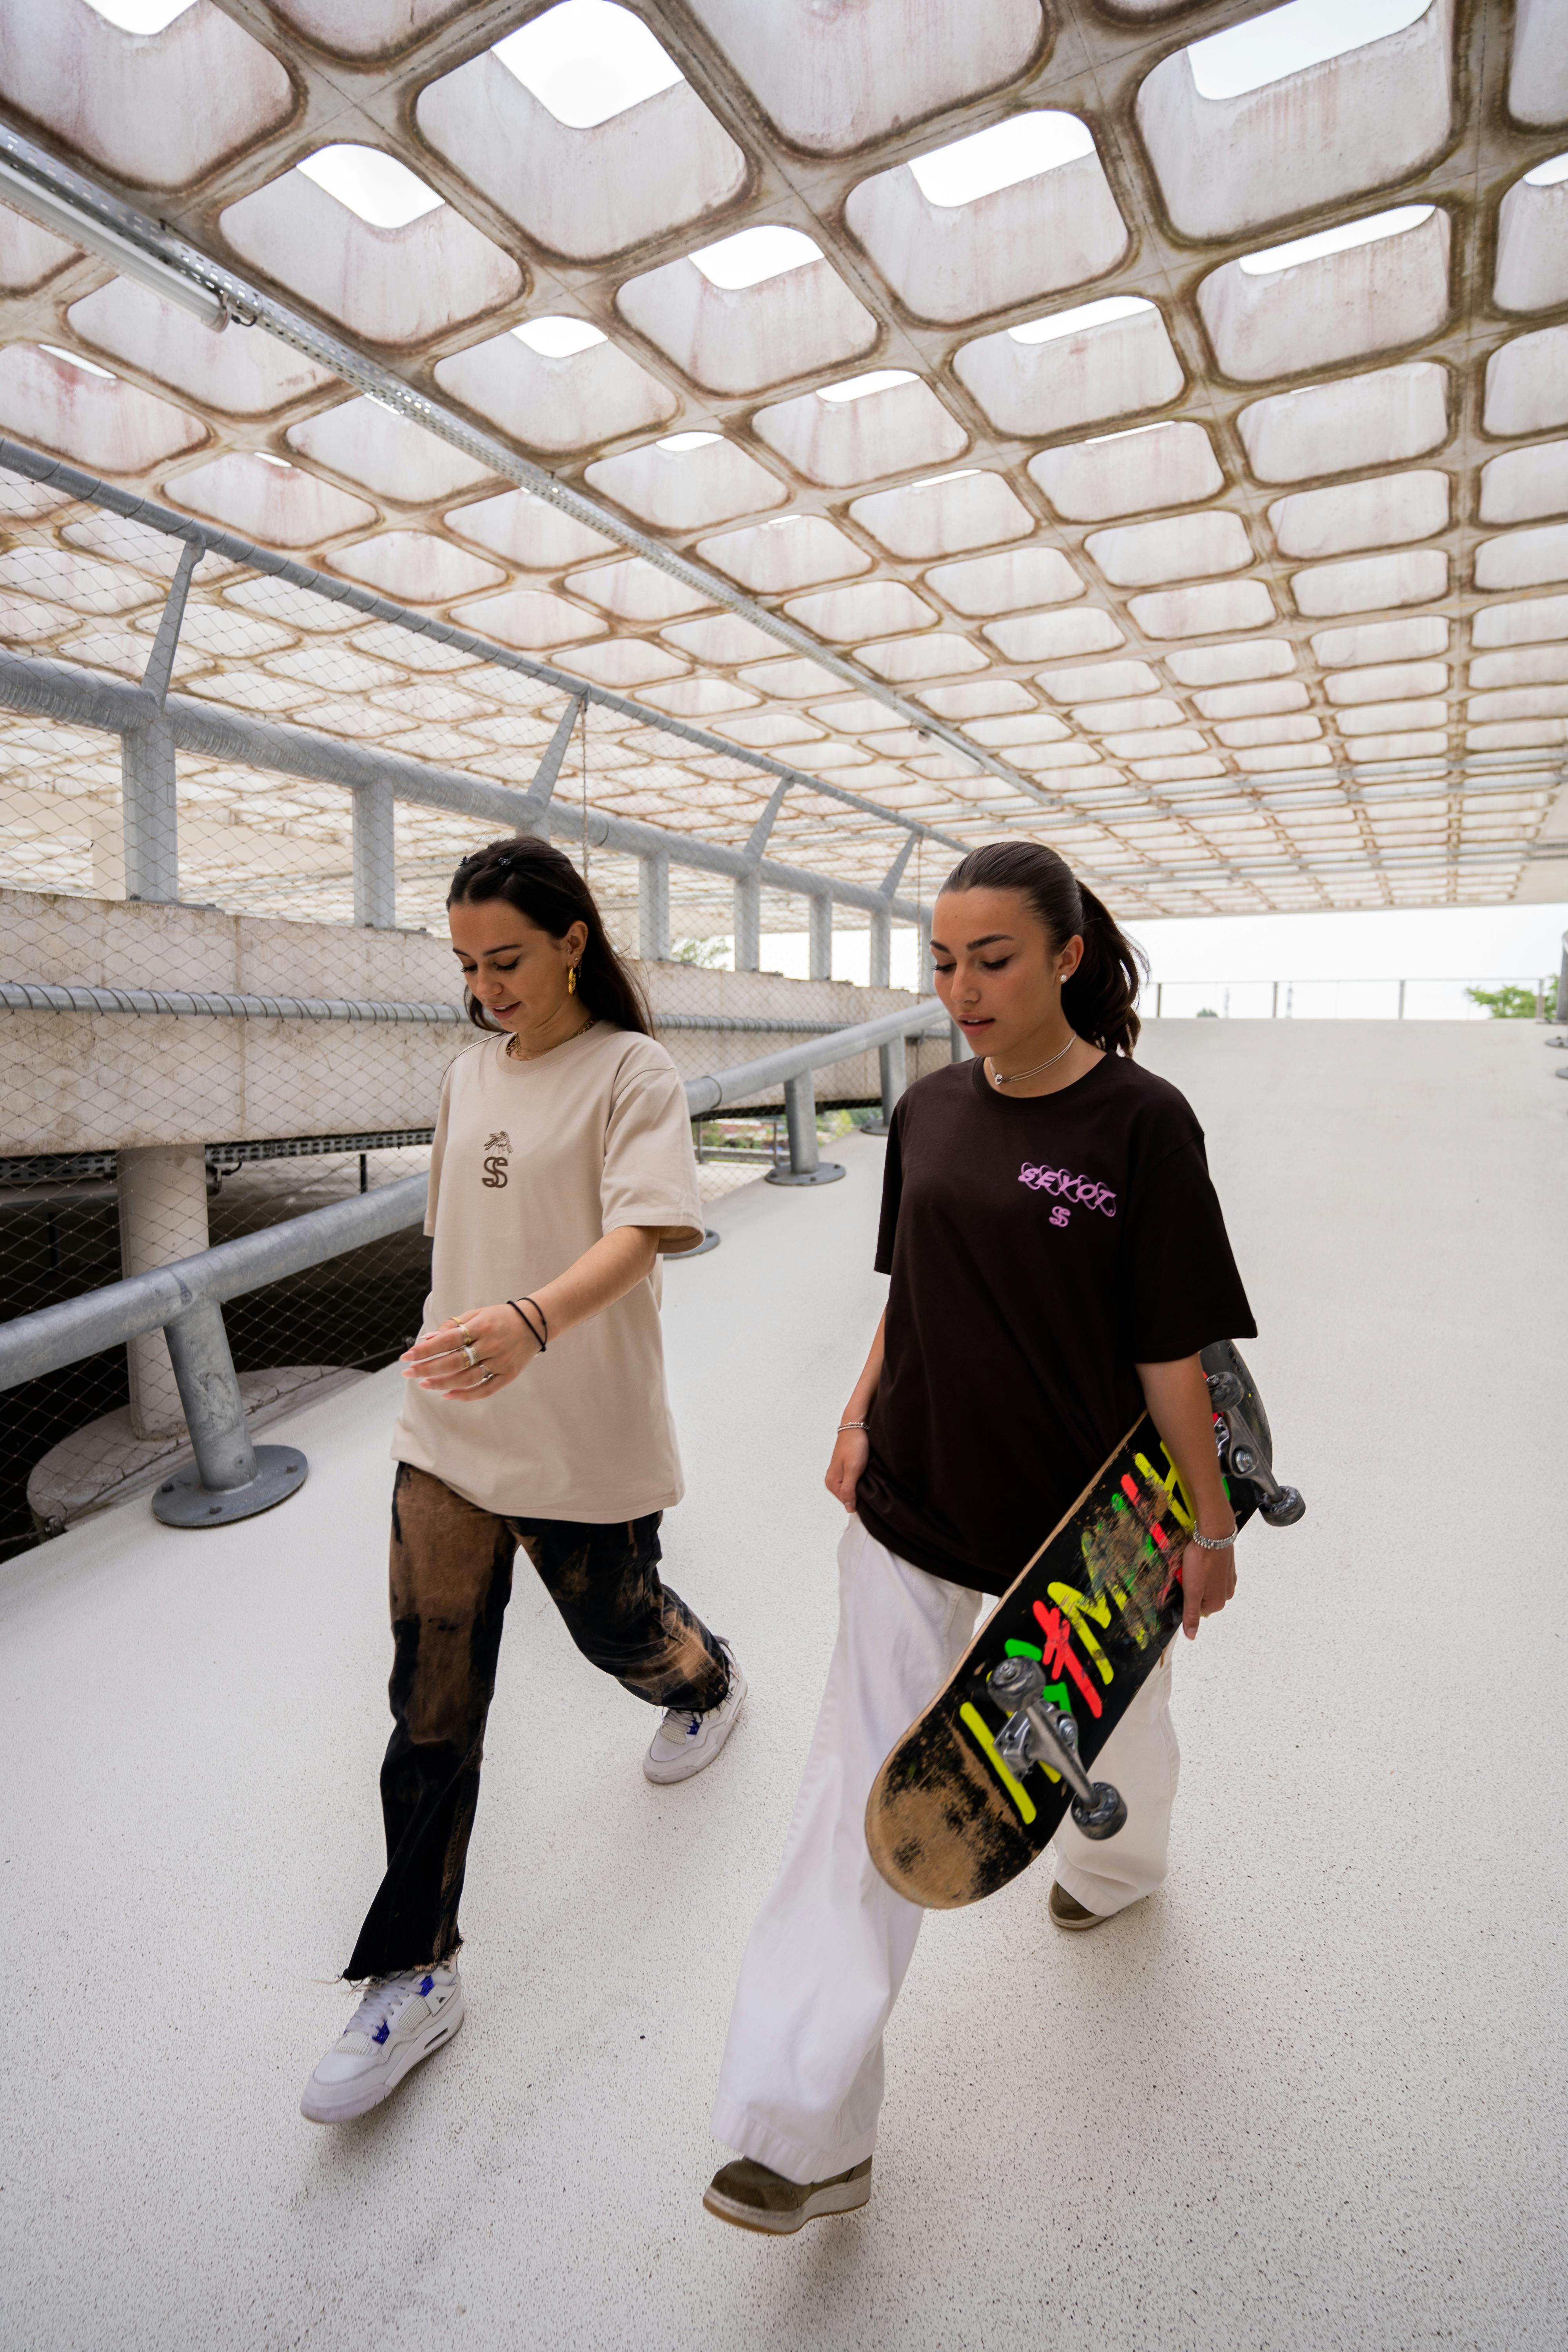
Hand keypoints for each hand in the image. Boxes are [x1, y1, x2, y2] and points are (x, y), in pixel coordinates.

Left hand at [401, 1301, 539, 1402]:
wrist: (536, 1322)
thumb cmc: (500, 1317)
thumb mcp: (477, 1314)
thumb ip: (452, 1326)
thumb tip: (427, 1340)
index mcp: (482, 1326)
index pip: (448, 1340)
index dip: (426, 1350)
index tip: (407, 1356)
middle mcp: (491, 1344)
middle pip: (454, 1362)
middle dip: (427, 1368)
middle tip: (408, 1372)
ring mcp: (501, 1362)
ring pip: (467, 1378)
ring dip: (442, 1383)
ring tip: (424, 1384)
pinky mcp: (509, 1375)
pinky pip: (485, 1390)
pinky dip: (465, 1395)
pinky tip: (448, 1395)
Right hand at [825, 1426, 869, 1512]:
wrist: (855, 1426)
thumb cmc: (854, 1446)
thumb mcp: (853, 1470)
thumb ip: (849, 1490)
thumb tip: (849, 1508)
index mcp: (831, 1483)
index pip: (847, 1503)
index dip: (859, 1500)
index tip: (868, 1491)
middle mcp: (832, 1480)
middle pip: (849, 1497)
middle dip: (860, 1493)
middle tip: (869, 1481)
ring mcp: (838, 1475)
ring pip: (852, 1489)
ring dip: (861, 1486)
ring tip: (867, 1475)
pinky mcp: (844, 1469)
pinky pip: (853, 1481)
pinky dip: (861, 1479)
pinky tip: (866, 1473)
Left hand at [1178, 1538, 1235, 1639]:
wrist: (1214, 1535)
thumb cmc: (1201, 1562)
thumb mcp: (1191, 1591)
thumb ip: (1191, 1615)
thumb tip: (1191, 1637)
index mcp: (1217, 1604)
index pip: (1195, 1608)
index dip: (1187, 1595)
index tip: (1185, 1583)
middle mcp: (1227, 1595)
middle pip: (1202, 1597)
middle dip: (1194, 1586)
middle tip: (1189, 1573)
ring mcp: (1230, 1581)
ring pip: (1208, 1584)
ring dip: (1200, 1577)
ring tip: (1195, 1564)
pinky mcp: (1229, 1568)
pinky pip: (1213, 1573)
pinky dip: (1207, 1568)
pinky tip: (1203, 1560)